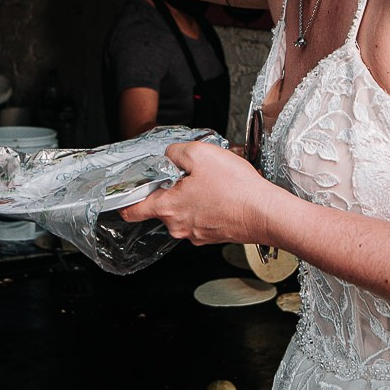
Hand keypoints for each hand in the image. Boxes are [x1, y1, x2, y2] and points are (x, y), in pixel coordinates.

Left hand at [120, 142, 277, 246]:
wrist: (266, 213)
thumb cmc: (236, 188)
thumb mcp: (200, 154)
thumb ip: (175, 153)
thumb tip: (169, 156)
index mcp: (168, 208)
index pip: (132, 210)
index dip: (125, 200)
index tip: (123, 195)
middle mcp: (178, 226)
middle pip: (162, 207)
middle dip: (172, 189)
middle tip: (190, 175)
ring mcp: (196, 234)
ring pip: (184, 212)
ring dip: (192, 198)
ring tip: (213, 184)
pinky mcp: (213, 236)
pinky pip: (201, 218)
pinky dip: (208, 207)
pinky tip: (222, 195)